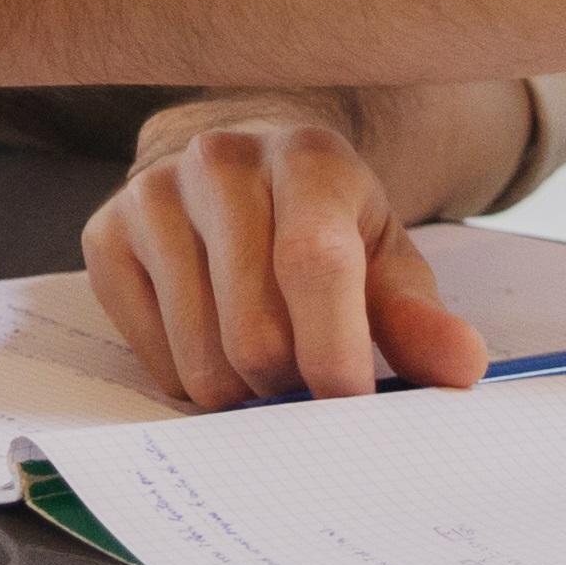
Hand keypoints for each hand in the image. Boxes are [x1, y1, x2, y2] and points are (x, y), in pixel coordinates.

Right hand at [83, 99, 488, 409]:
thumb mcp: (382, 255)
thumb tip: (462, 368)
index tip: (350, 405)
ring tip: (262, 358)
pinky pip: (151, 358)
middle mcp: (221, 163)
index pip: (314, 265)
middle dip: (289, 384)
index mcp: (308, 159)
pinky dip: (189, 375)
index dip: (335, 352)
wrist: (238, 164)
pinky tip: (210, 337)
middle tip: (305, 377)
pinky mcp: (103, 234)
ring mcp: (152, 194)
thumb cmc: (321, 220)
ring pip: (201, 358)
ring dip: (241, 390)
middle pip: (254, 331)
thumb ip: (419, 316)